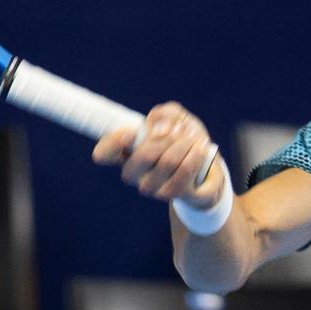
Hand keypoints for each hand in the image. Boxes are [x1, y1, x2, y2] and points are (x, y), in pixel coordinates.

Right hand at [92, 102, 223, 205]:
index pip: (103, 153)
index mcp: (126, 153)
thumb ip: (165, 114)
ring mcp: (151, 188)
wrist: (206, 168)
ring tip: (194, 138)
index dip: (113, 142)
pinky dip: (195, 155)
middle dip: (169, 136)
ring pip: (168, 161)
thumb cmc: (183, 140)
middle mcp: (134, 174)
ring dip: (186, 143)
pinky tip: (200, 149)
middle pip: (143, 155)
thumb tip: (159, 127)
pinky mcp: (172, 195)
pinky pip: (184, 171)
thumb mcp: (176, 119)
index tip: (132, 132)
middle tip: (181, 130)